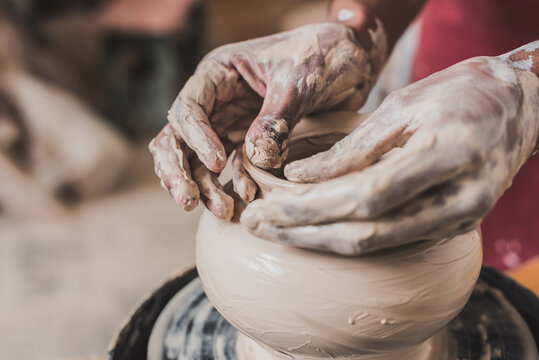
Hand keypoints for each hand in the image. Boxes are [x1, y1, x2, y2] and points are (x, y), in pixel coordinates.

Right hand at [149, 21, 386, 219]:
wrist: (352, 61)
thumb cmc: (322, 55)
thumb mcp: (299, 81)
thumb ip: (276, 119)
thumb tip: (257, 159)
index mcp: (220, 74)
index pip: (189, 108)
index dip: (196, 139)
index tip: (218, 163)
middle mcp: (219, 101)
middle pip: (180, 138)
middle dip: (179, 170)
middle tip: (188, 200)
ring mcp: (233, 124)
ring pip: (201, 160)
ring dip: (206, 187)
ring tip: (224, 211)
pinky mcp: (252, 143)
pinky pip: (234, 169)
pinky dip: (235, 186)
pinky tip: (245, 201)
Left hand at [241, 50, 538, 253]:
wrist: (520, 107)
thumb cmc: (461, 94)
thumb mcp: (404, 104)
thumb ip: (354, 147)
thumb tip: (300, 175)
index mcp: (447, 157)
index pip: (366, 196)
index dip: (312, 206)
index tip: (267, 205)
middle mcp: (457, 200)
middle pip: (366, 233)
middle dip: (304, 233)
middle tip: (255, 226)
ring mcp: (457, 220)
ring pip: (376, 245)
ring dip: (319, 241)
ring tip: (273, 231)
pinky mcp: (450, 226)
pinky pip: (390, 240)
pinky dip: (346, 236)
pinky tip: (312, 229)